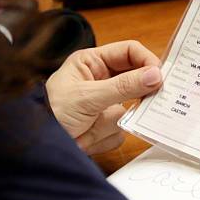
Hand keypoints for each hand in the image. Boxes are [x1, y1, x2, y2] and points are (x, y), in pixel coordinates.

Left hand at [46, 40, 161, 154]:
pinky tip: (86, 137)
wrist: (39, 147)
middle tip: (146, 102)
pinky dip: (105, 136)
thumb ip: (123, 86)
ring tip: (87, 126)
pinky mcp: (107, 125)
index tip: (160, 76)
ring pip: (130, 110)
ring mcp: (106, 104)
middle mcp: (102, 81)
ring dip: (109, 122)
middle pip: (135, 81)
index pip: (129, 52)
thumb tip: (155, 75)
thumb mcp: (88, 97)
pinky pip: (122, 130)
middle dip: (133, 96)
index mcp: (93, 63)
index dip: (147, 61)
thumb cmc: (52, 113)